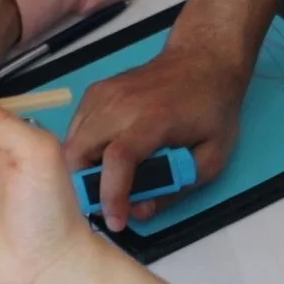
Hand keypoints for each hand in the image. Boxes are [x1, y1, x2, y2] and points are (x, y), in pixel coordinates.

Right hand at [61, 43, 251, 231]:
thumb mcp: (210, 158)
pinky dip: (83, 148)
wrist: (203, 61)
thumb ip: (176, 188)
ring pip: (71, 142)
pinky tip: (104, 155)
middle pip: (78, 152)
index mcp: (154, 119)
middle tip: (106, 202)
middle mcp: (122, 104)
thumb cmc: (212, 109)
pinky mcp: (96, 91)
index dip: (111, 195)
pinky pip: (76, 128)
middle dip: (85, 186)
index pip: (118, 159)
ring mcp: (104, 95)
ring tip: (107, 179)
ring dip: (83, 168)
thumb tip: (141, 210)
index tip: (115, 222)